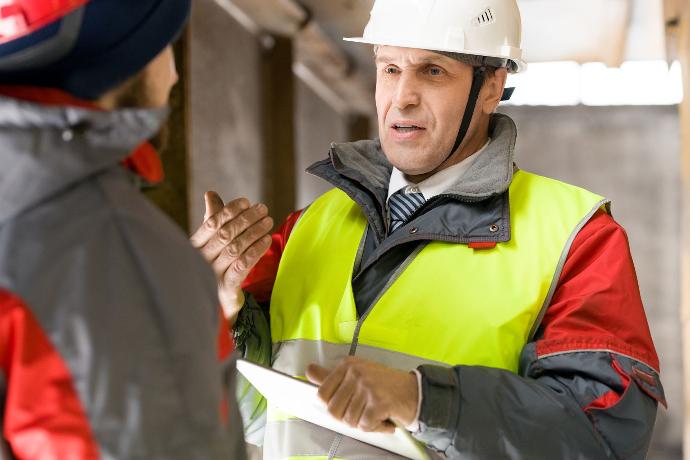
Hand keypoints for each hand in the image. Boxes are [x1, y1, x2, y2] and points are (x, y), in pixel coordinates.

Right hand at [190, 191, 272, 324]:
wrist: (215, 302)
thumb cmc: (213, 266)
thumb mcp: (212, 241)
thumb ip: (213, 218)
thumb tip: (210, 194)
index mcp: (194, 245)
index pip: (212, 223)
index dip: (230, 210)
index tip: (247, 201)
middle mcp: (201, 259)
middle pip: (226, 234)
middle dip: (246, 219)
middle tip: (263, 209)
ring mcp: (212, 274)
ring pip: (235, 248)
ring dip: (254, 233)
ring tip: (268, 222)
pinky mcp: (225, 288)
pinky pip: (242, 266)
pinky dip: (255, 251)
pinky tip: (266, 241)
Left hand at [306, 357, 418, 432]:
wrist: (416, 392)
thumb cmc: (385, 386)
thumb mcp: (357, 375)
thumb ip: (331, 376)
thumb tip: (308, 370)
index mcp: (347, 365)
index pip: (322, 394)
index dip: (333, 406)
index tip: (347, 405)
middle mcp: (356, 372)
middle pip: (334, 411)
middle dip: (349, 417)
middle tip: (364, 411)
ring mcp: (367, 386)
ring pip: (349, 420)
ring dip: (364, 423)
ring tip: (376, 413)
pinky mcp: (378, 402)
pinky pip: (365, 425)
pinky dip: (376, 427)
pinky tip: (384, 418)